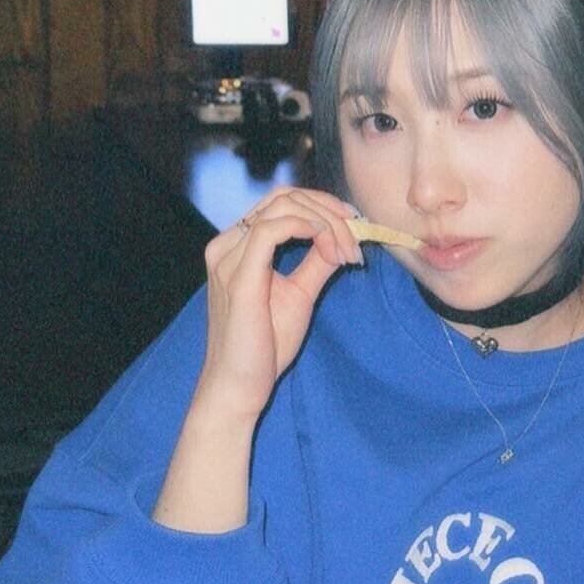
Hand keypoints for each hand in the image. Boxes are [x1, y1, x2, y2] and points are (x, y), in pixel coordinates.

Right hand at [196, 188, 363, 422]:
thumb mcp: (299, 294)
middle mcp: (226, 244)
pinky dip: (309, 229)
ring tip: (347, 251)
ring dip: (326, 222)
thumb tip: (341, 239)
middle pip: (283, 197)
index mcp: (237, 246)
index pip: (281, 203)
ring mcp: (228, 257)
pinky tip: (330, 248)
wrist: (238, 386)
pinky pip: (273, 229)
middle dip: (328, 209)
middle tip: (357, 237)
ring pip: (283, 207)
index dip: (323, 206)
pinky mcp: (238, 275)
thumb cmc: (263, 347)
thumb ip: (317, 263)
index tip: (355, 229)